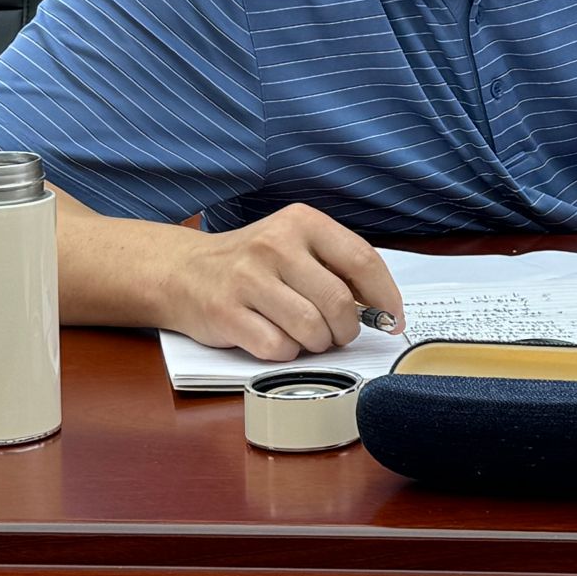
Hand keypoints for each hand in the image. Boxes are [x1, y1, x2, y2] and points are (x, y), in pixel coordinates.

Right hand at [159, 203, 402, 360]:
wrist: (183, 272)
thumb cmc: (254, 264)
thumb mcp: (295, 245)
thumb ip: (336, 267)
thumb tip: (382, 309)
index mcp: (301, 222)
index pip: (362, 259)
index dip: (385, 297)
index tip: (392, 320)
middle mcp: (275, 244)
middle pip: (338, 302)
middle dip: (346, 329)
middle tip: (338, 334)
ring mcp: (248, 278)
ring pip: (311, 329)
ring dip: (318, 344)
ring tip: (307, 336)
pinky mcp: (226, 313)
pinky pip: (278, 348)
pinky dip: (286, 353)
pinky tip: (276, 339)